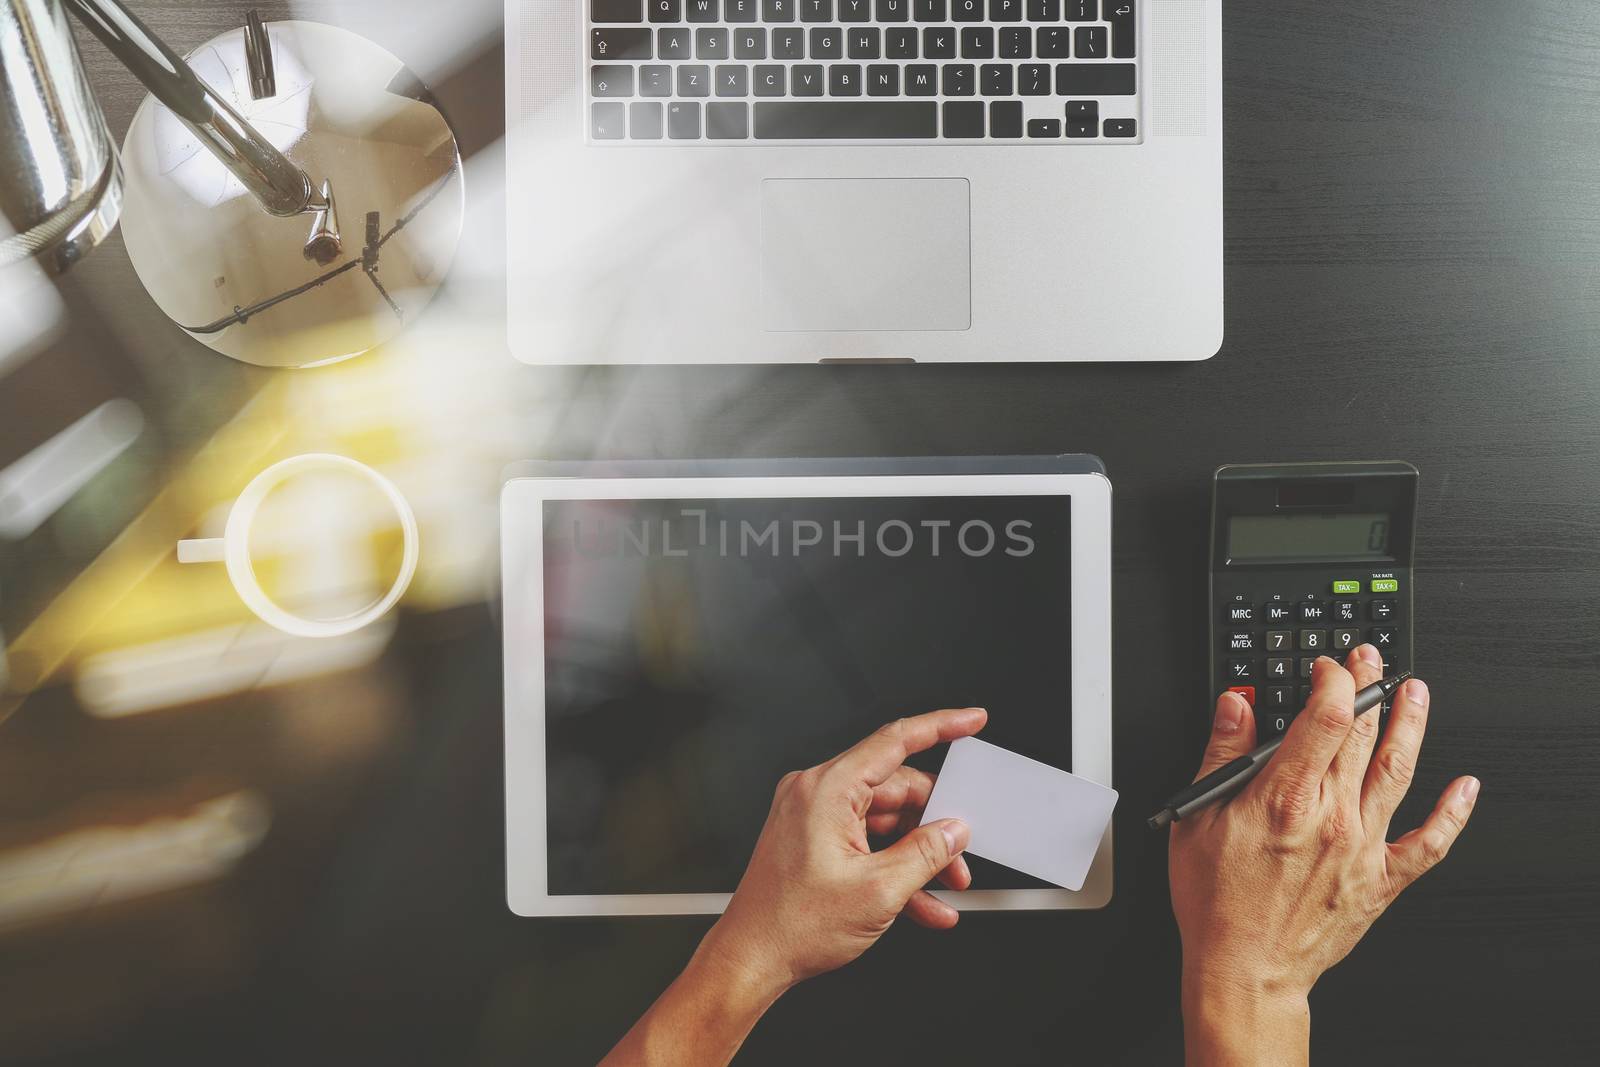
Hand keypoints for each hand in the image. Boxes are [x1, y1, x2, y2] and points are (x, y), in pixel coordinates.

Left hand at [602, 707, 984, 1065]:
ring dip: (918, 855)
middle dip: (935, 825)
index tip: (971, 719)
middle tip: (960, 857)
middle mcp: (816, 793)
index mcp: (827, 789)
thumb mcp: (878, 891)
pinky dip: (894, 868)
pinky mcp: (813, 840)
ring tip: (945, 888)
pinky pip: (867, 842)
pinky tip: (923, 904)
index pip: (895, 740)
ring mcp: (813, 816)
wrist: (751, 959)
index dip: (941, 726)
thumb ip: (926, 854)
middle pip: (897, 790)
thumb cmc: (791, 927)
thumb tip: (953, 831)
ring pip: (886, 821)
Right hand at [1168, 647, 1478, 1064]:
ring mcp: (1361, 847)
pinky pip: (1428, 843)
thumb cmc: (1217, 904)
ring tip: (1416, 692)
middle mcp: (1331, 817)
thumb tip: (1237, 706)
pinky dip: (1452, 813)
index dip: (1332, 678)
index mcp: (1284, 798)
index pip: (1324, 715)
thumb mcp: (1198, 819)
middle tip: (1370, 658)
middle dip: (1367, 685)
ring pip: (1397, 772)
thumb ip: (1221, 756)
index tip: (1327, 665)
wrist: (1246, 970)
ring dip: (1411, 725)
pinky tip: (1465, 787)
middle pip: (1360, 733)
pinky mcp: (1380, 880)